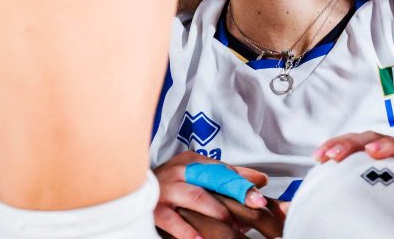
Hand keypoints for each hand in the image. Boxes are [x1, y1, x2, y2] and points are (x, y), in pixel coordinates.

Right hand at [153, 151, 284, 238]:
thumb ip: (229, 176)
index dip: (243, 183)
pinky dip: (188, 231)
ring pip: (196, 197)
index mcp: (192, 162)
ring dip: (217, 211)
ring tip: (232, 224)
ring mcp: (166, 189)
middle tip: (253, 209)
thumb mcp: (198, 174)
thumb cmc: (173, 184)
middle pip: (212, 180)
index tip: (260, 198)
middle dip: (235, 193)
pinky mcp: (155, 209)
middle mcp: (179, 171)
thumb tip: (261, 180)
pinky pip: (173, 221)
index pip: (223, 170)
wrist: (132, 189)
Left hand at [314, 131, 393, 223]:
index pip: (357, 143)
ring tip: (373, 151)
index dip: (337, 145)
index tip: (317, 157)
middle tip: (334, 154)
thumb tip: (331, 199)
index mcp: (384, 154)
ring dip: (387, 146)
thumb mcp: (387, 189)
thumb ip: (365, 186)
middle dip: (352, 144)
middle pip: (374, 139)